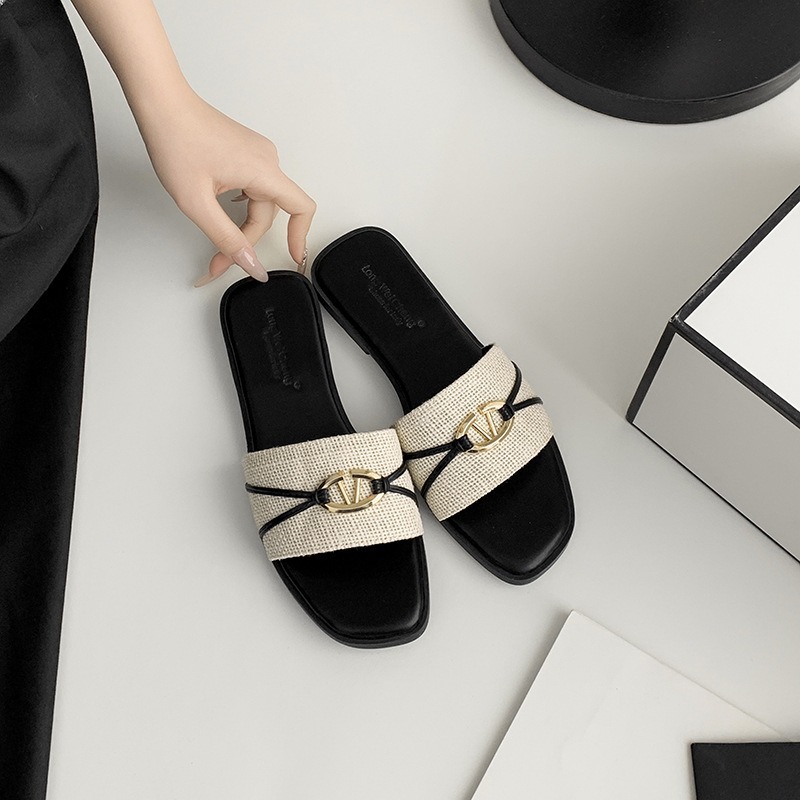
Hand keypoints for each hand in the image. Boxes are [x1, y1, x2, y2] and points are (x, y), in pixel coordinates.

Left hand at [139, 89, 315, 284]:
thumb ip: (226, 238)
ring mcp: (257, 154)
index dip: (301, 236)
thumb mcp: (197, 202)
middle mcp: (266, 160)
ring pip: (260, 202)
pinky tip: (221, 214)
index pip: (301, 208)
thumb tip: (250, 263)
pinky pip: (253, 188)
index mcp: (262, 170)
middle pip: (270, 213)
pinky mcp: (245, 152)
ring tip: (217, 242)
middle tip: (221, 261)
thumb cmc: (175, 139)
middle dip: (248, 240)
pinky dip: (240, 209)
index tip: (293, 258)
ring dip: (242, 225)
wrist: (161, 103)